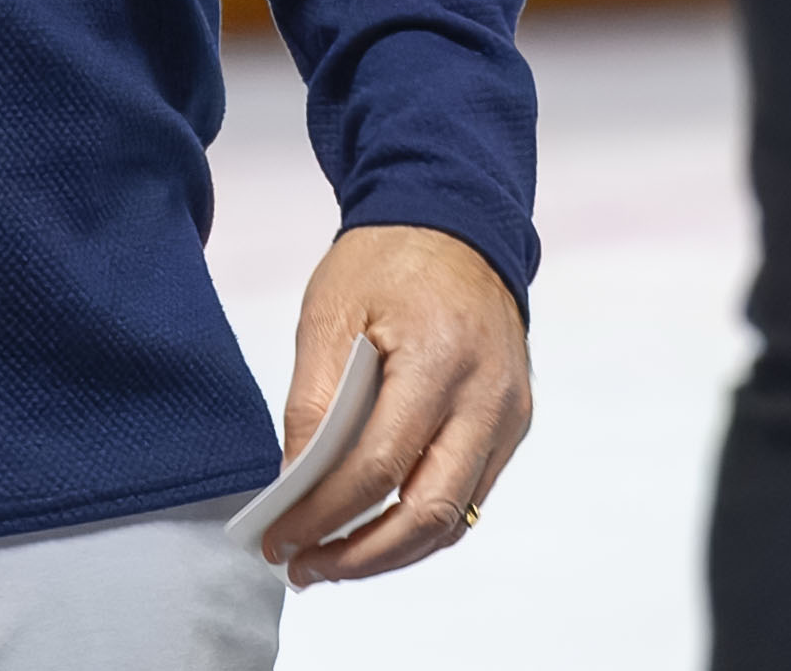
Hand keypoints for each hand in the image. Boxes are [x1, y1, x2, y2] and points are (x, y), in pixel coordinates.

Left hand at [254, 223, 533, 585]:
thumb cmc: (389, 259)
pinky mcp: (513, 422)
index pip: (378, 467)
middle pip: (426, 512)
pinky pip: (469, 496)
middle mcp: (487, 395)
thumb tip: (294, 486)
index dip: (323, 515)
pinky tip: (374, 531)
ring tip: (332, 561)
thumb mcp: (329, 313)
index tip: (277, 539)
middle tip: (304, 568)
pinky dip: (420, 526)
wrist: (457, 222)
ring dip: (390, 554)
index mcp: (440, 358)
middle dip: (359, 556)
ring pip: (453, 518)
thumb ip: (312, 402)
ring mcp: (508, 413)